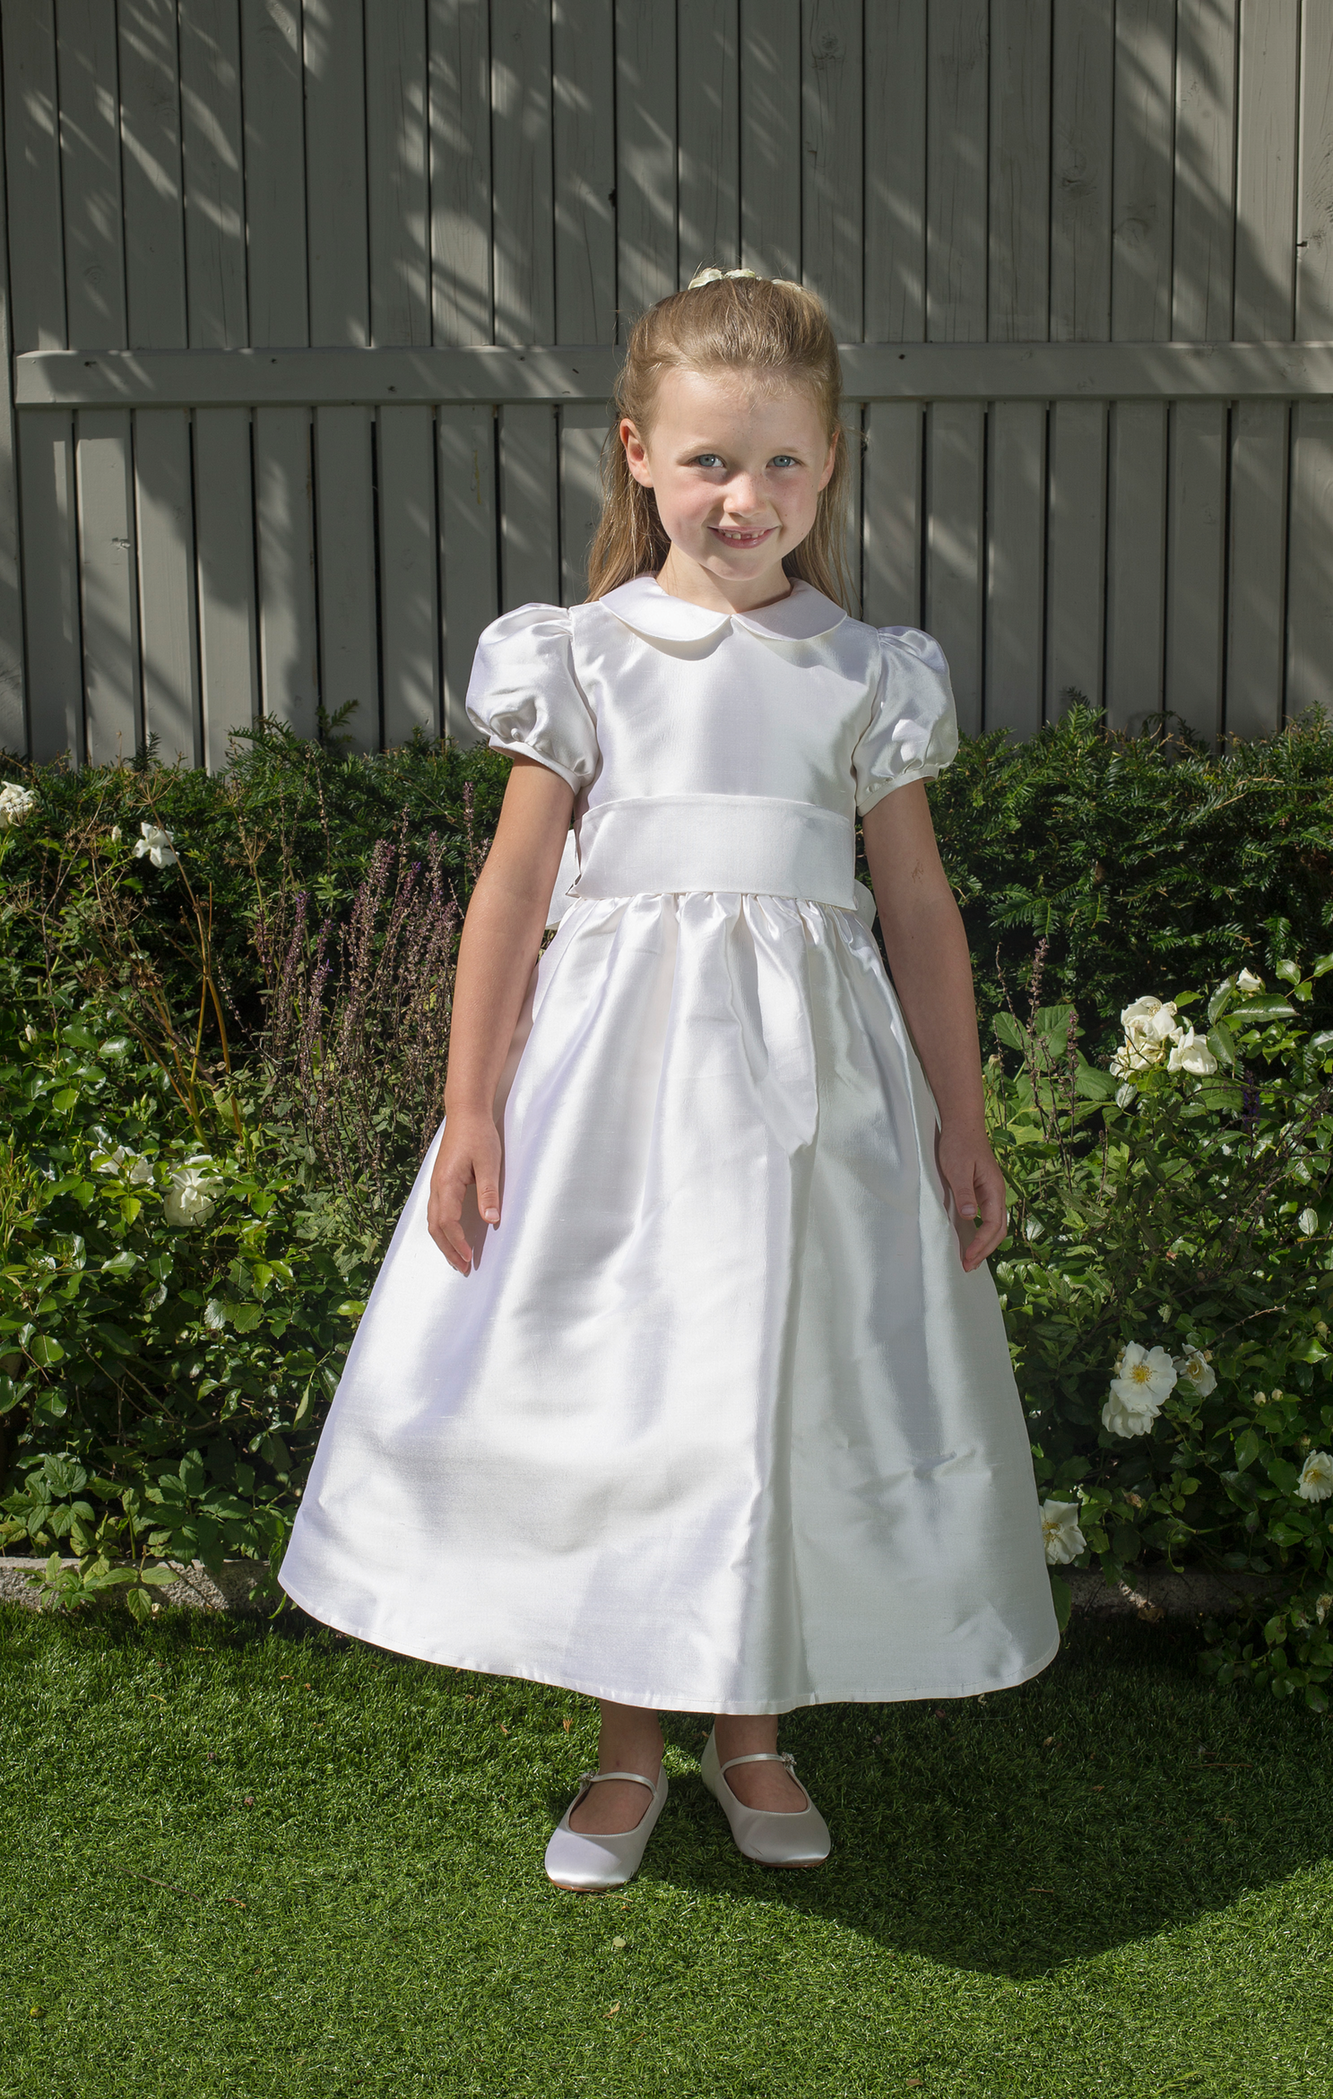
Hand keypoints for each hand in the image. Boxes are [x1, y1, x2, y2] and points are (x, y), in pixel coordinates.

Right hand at [427, 1110, 501, 1274]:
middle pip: (435, 1226)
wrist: (466, 1113)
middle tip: (463, 1267)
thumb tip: (491, 1220)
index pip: (448, 1222)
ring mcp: (436, 1184)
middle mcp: (437, 1186)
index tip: (469, 1258)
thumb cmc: (478, 1135)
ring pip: (432, 1220)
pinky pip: (436, 1211)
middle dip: (448, 1249)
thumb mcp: (489, 1163)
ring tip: (458, 1258)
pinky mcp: (441, 1181)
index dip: (457, 1243)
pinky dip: (442, 1229)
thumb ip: (488, 1193)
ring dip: (444, 1241)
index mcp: (447, 1183)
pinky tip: (452, 1235)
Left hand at [937, 1125, 1007, 1271]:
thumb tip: (971, 1217)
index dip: (980, 1244)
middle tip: (968, 1266)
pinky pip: (987, 1217)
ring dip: (984, 1244)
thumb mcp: (958, 1169)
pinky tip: (971, 1239)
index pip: (993, 1225)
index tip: (967, 1257)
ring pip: (994, 1225)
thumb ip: (965, 1193)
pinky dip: (981, 1233)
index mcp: (994, 1190)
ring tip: (971, 1259)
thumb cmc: (959, 1144)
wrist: (962, 1124)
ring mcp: (991, 1193)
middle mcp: (997, 1193)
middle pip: (998, 1230)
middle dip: (984, 1250)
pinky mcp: (982, 1191)